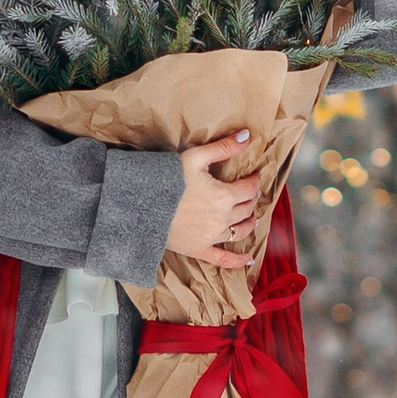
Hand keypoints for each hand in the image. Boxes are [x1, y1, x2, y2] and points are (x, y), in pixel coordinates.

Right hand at [170, 130, 260, 261]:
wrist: (141, 206)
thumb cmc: (167, 180)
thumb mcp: (195, 157)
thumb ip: (223, 148)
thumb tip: (246, 136)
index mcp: (224, 196)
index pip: (248, 189)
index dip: (254, 182)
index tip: (255, 177)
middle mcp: (222, 218)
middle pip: (246, 209)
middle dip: (251, 200)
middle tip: (251, 194)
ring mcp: (211, 236)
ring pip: (240, 232)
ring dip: (249, 224)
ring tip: (252, 218)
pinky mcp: (199, 249)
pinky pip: (223, 259)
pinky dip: (237, 261)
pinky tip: (248, 261)